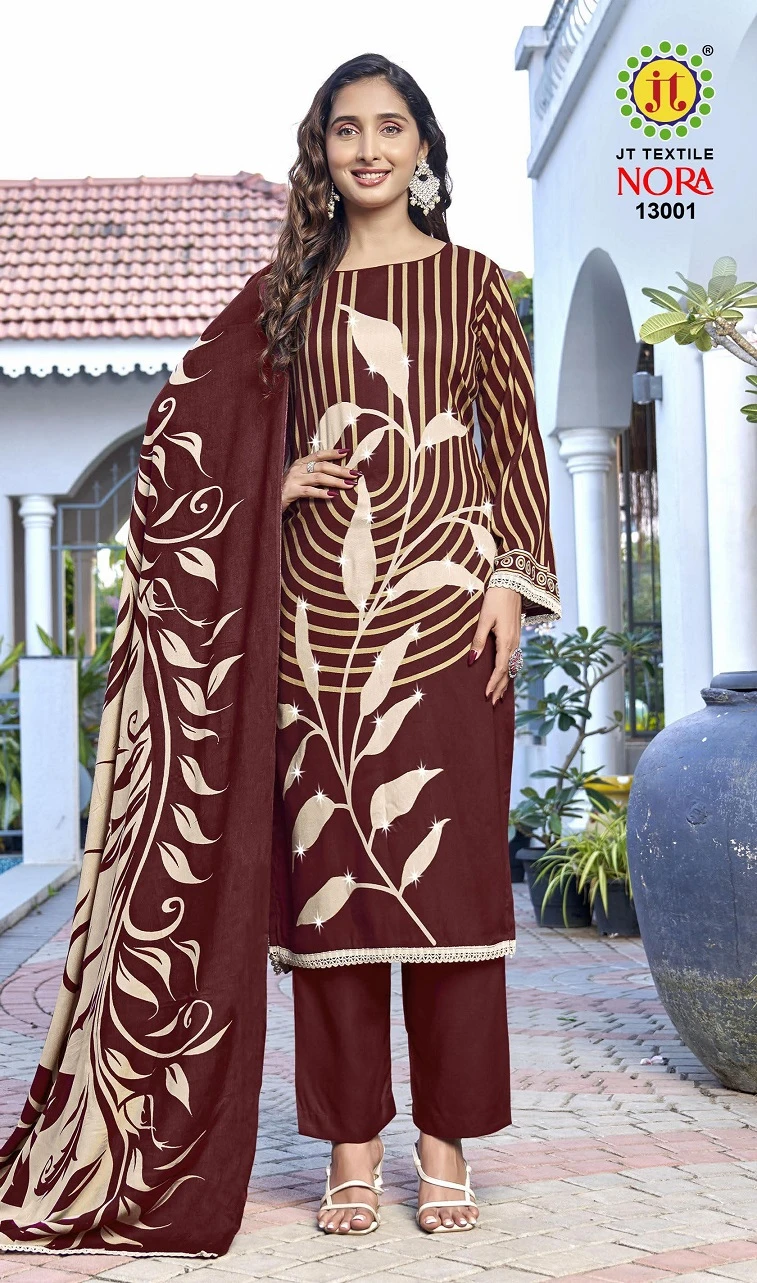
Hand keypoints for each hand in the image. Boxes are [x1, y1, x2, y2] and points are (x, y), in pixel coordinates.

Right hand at [282, 446, 358, 513]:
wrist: (268, 501)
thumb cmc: (285, 491)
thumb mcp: (299, 480)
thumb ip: (312, 475)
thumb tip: (333, 476)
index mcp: (300, 463)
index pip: (318, 455)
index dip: (332, 453)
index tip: (347, 452)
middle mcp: (297, 468)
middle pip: (322, 466)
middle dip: (340, 470)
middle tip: (355, 474)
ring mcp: (293, 479)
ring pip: (318, 478)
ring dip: (336, 481)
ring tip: (349, 485)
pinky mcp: (291, 491)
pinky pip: (309, 491)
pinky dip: (322, 493)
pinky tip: (332, 496)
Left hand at [468, 586, 521, 703]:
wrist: (512, 582)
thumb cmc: (495, 599)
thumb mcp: (484, 619)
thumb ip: (478, 640)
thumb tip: (472, 661)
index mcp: (506, 641)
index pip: (500, 669)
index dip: (493, 684)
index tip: (485, 696)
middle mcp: (514, 643)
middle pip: (508, 672)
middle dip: (500, 688)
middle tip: (492, 703)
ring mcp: (517, 639)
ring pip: (512, 666)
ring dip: (505, 681)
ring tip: (499, 694)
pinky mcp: (516, 635)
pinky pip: (514, 658)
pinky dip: (509, 670)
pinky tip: (505, 674)